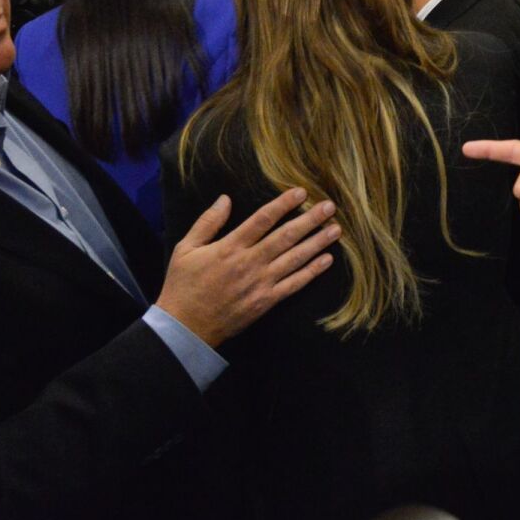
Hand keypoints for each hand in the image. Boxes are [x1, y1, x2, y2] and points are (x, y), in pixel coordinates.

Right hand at [157, 188, 339, 345]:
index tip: (301, 192)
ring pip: (295, 259)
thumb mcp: (186, 248)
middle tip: (329, 207)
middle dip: (309, 220)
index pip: (262, 219)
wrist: (186, 327)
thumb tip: (225, 198)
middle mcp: (249, 263)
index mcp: (230, 247)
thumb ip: (208, 222)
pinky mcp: (266, 302)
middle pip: (285, 237)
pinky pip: (294, 284)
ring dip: (317, 243)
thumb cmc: (184, 285)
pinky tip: (327, 260)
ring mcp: (260, 283)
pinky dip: (312, 272)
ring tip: (336, 229)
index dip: (283, 204)